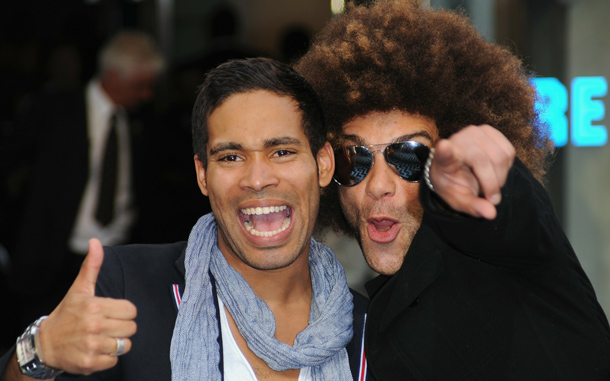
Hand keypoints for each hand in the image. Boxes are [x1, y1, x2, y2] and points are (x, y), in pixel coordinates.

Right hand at [38, 239, 136, 374]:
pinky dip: (108, 357)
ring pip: (125, 345)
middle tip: (106, 326)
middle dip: (121, 327)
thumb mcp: (80, 289)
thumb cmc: (67, 314)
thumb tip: (96, 242)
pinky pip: (115, 361)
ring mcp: (91, 346)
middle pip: (131, 328)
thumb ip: (92, 266)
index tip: (111, 313)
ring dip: (116, 343)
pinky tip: (96, 350)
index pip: (131, 310)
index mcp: (95, 306)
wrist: (46, 344)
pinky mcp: (90, 363)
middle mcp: (93, 326)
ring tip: (102, 338)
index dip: (124, 312)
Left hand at [428, 125, 515, 219]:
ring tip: (491, 184)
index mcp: (443, 160)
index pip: (444, 154)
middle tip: (491, 197)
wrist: (458, 170)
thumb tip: (491, 214)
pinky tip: (495, 170)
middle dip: (492, 184)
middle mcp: (457, 141)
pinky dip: (507, 166)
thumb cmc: (456, 185)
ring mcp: (473, 132)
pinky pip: (509, 151)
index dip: (445, 151)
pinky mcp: (488, 130)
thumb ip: (474, 207)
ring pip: (500, 156)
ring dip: (501, 176)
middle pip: (483, 161)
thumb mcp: (460, 200)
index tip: (444, 147)